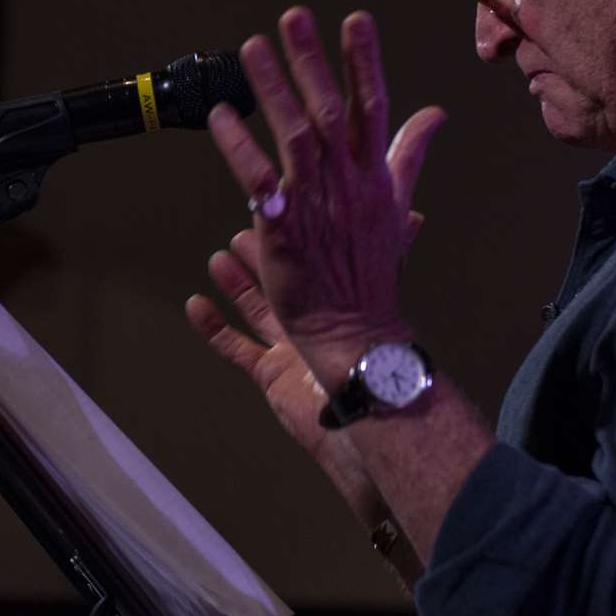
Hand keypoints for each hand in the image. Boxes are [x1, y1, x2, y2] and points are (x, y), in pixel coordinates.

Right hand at [185, 216, 425, 470]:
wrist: (366, 401)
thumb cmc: (378, 348)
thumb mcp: (386, 289)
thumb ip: (396, 251)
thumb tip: (419, 215)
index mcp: (337, 299)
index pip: (310, 262)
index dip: (292, 241)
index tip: (275, 216)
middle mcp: (313, 321)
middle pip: (280, 284)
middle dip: (258, 259)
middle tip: (237, 236)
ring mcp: (289, 349)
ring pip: (255, 310)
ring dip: (235, 286)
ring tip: (217, 260)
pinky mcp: (271, 374)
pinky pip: (235, 348)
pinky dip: (213, 327)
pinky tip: (196, 304)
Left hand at [204, 7, 445, 384]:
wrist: (354, 327)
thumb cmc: (372, 267)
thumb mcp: (399, 204)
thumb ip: (410, 152)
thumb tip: (435, 113)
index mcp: (374, 174)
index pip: (372, 107)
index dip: (364, 62)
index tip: (356, 20)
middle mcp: (346, 183)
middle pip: (328, 111)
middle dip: (311, 61)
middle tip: (294, 18)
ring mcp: (315, 205)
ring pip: (293, 138)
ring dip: (271, 90)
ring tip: (252, 49)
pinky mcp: (283, 229)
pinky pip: (258, 182)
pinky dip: (239, 149)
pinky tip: (221, 117)